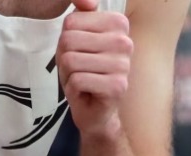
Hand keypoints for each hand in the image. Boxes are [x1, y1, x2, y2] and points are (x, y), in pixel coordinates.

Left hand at [59, 0, 133, 136]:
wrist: (95, 110)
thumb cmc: (84, 71)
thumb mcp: (76, 38)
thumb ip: (79, 16)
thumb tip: (87, 1)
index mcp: (118, 24)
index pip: (71, 22)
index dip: (65, 40)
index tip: (79, 52)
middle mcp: (125, 42)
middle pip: (69, 40)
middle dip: (65, 58)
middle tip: (78, 70)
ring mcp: (123, 64)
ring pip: (72, 60)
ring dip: (69, 75)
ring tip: (82, 80)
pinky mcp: (118, 86)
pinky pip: (78, 79)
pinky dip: (74, 88)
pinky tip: (86, 91)